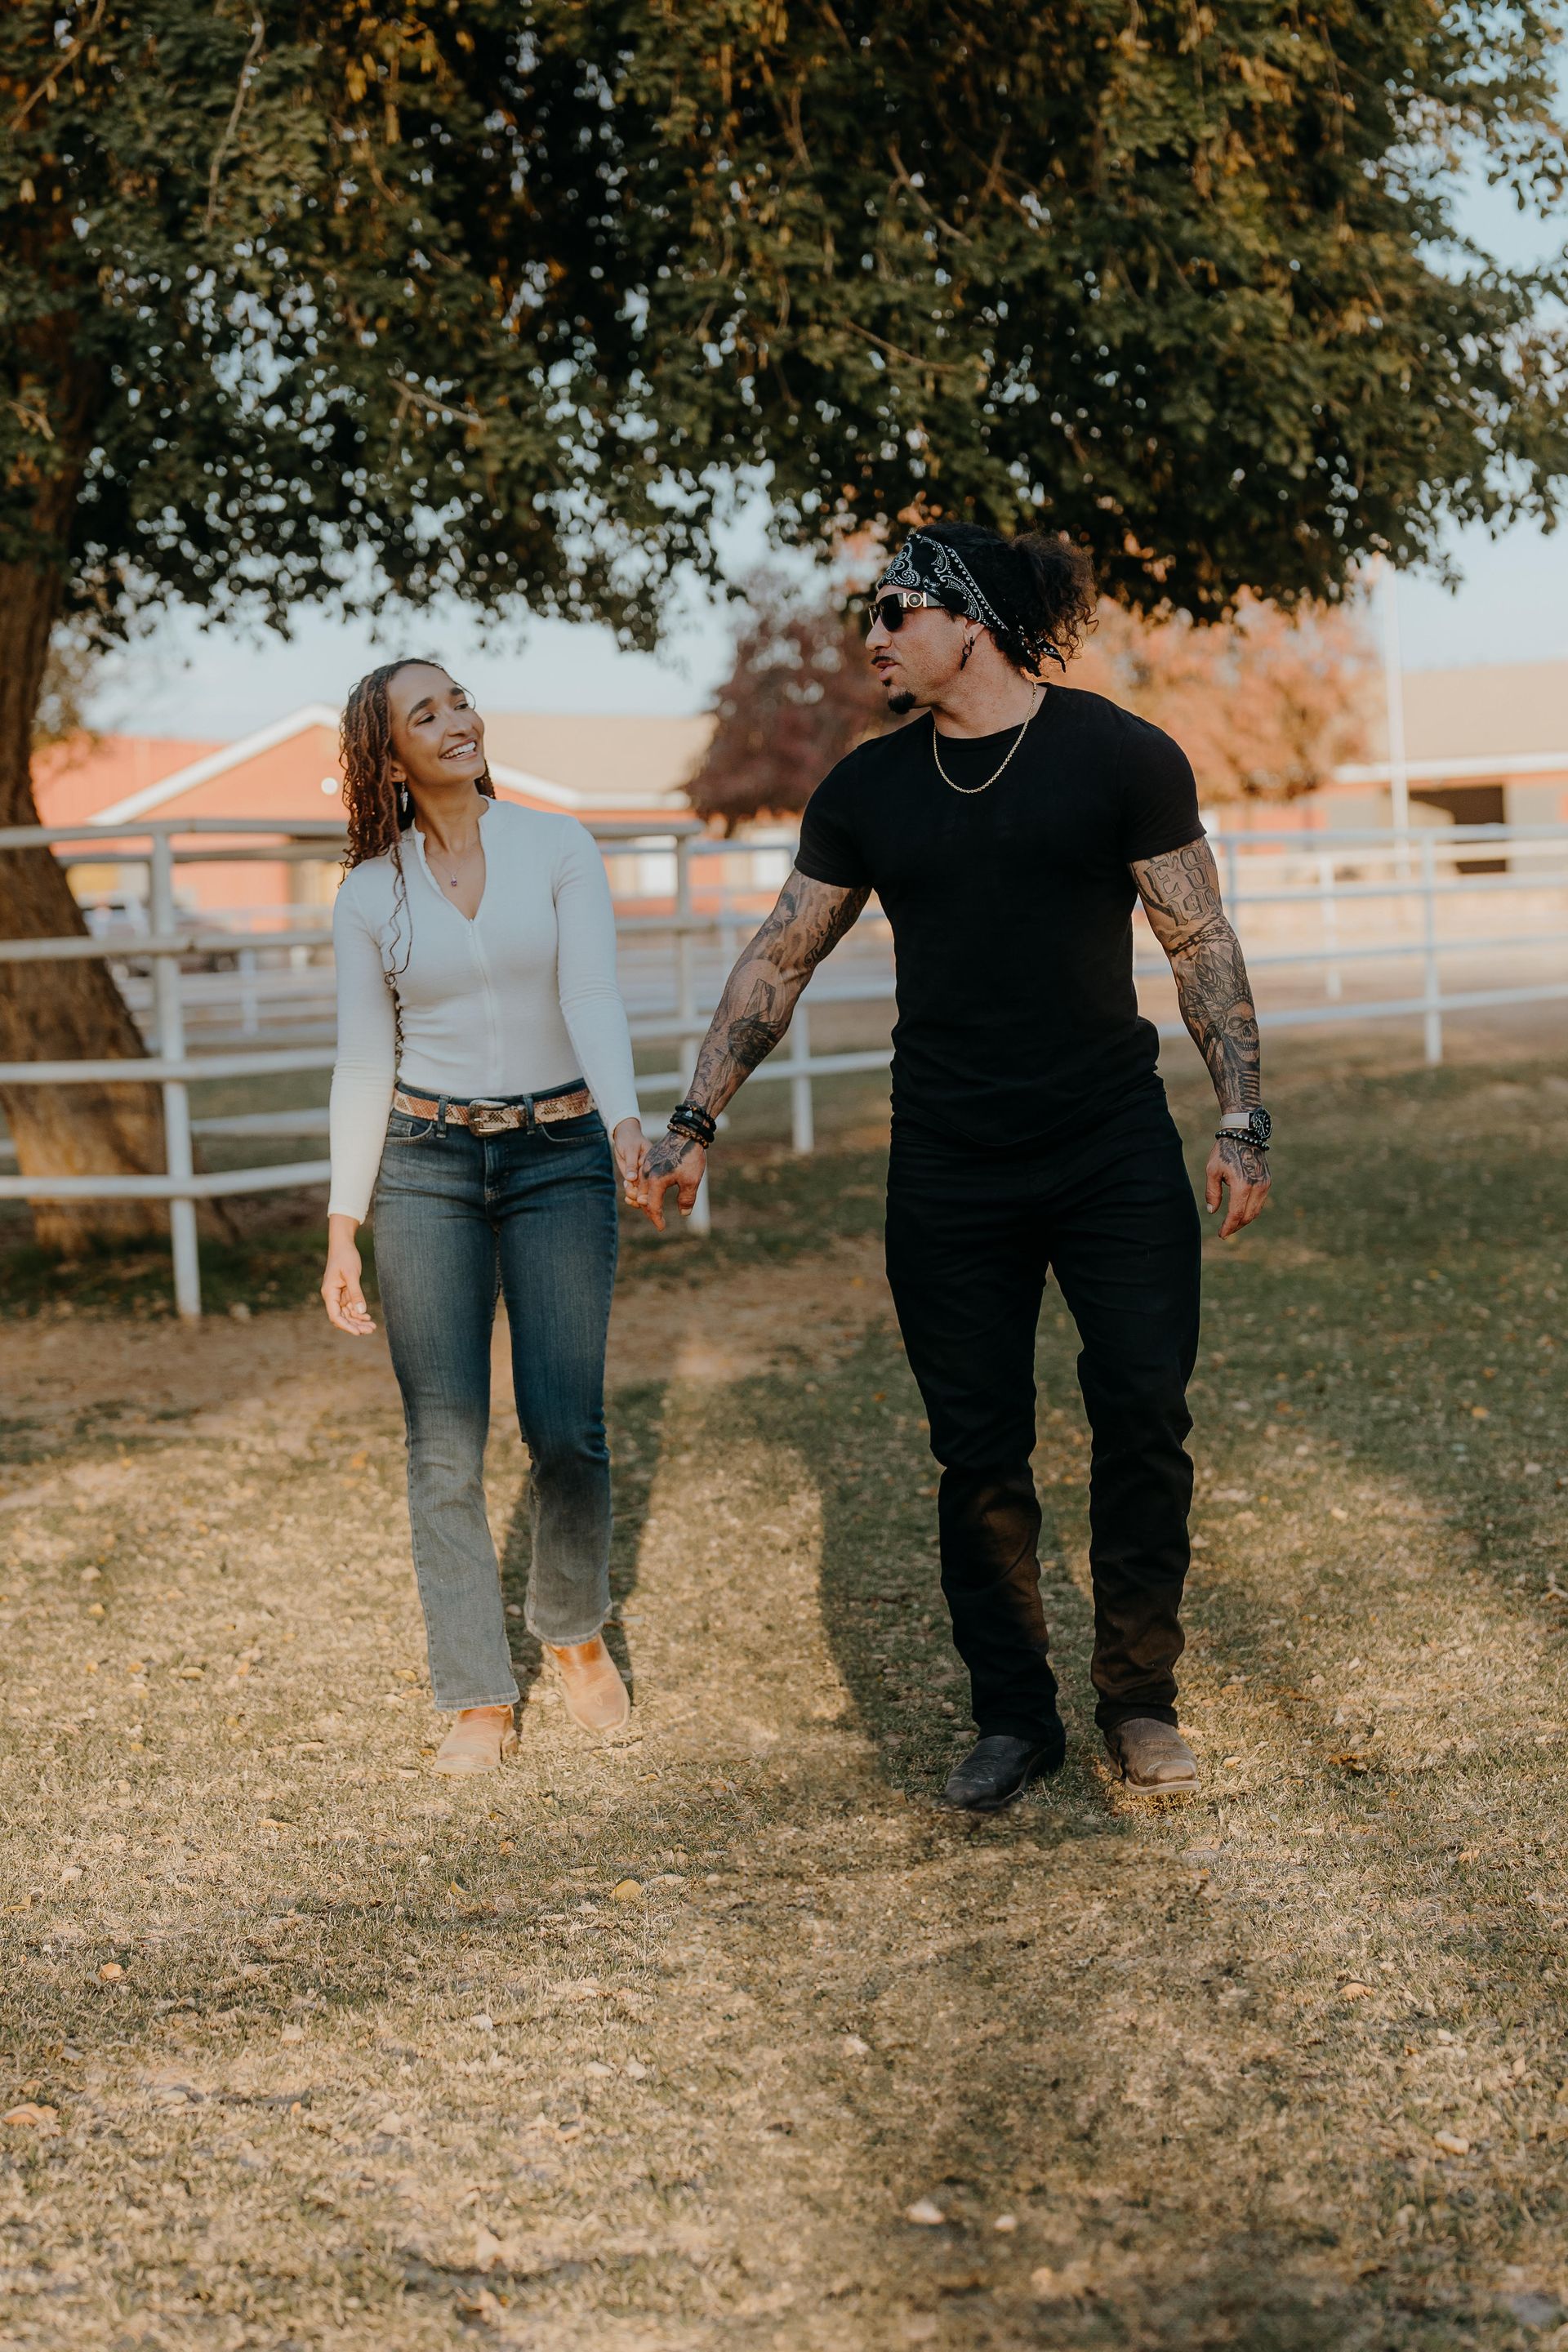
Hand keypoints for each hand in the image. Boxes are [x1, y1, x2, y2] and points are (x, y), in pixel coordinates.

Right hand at [321, 1216, 375, 1333]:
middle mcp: (332, 1296)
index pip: (335, 1316)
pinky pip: (350, 1307)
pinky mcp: (344, 1292)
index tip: (358, 1332)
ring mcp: (338, 1295)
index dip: (346, 1326)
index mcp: (329, 1293)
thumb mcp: (351, 1274)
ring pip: (347, 1314)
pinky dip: (359, 1313)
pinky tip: (368, 1317)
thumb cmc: (345, 1256)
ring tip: (372, 1326)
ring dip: (358, 1321)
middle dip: (355, 1325)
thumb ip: (356, 1293)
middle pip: (342, 1317)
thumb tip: (361, 1311)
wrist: (343, 1244)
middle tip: (371, 1330)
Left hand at [612, 1117, 646, 1203]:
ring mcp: (644, 1177)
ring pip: (643, 1194)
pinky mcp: (637, 1179)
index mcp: (654, 1163)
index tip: (634, 1190)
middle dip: (639, 1196)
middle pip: (649, 1191)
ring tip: (627, 1186)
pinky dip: (631, 1196)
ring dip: (634, 1197)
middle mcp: (651, 1172)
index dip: (645, 1190)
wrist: (624, 1135)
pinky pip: (636, 1193)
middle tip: (628, 1191)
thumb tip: (631, 1179)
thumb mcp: (630, 1149)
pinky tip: (627, 1194)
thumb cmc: (629, 1139)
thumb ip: (631, 1164)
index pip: (652, 1180)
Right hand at [636, 1128, 706, 1230]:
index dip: (656, 1218)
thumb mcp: (691, 1181)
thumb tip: (684, 1213)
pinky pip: (643, 1177)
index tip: (661, 1227)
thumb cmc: (690, 1157)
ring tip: (655, 1208)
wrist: (687, 1132)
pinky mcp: (649, 1159)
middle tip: (658, 1220)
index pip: (652, 1206)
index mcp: (655, 1181)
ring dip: (646, 1199)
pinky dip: (646, 1187)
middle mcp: (646, 1174)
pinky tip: (654, 1190)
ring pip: (641, 1187)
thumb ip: (686, 1199)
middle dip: (649, 1211)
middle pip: (642, 1198)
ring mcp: (646, 1165)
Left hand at [1206, 1136, 1269, 1239]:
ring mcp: (1264, 1185)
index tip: (1221, 1234)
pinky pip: (1260, 1202)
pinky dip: (1250, 1210)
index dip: (1228, 1227)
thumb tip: (1212, 1212)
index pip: (1236, 1214)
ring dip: (1244, 1220)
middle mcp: (1256, 1187)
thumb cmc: (1224, 1151)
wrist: (1244, 1134)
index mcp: (1242, 1185)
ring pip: (1255, 1211)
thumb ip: (1212, 1193)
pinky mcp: (1267, 1182)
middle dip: (1236, 1226)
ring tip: (1232, 1224)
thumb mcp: (1212, 1171)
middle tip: (1225, 1231)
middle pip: (1247, 1216)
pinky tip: (1240, 1211)